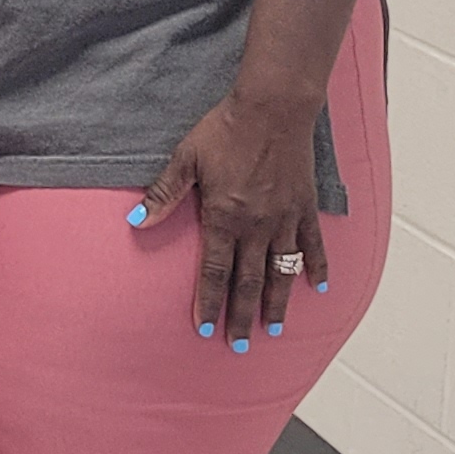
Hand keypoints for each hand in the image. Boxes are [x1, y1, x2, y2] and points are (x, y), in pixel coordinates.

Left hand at [135, 89, 327, 346]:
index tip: (206, 329)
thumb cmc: (226, 130)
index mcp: (224, 217)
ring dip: (277, 302)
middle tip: (237, 345)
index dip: (209, 302)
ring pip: (281, 271)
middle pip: (248, 281)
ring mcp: (285, 218)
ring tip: (274, 328)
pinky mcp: (305, 207)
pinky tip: (318, 288)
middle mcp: (257, 226)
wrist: (272, 107)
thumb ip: (163, 193)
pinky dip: (316, 267)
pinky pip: (313, 245)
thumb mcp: (186, 159)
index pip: (215, 271)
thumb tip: (135, 220)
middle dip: (241, 316)